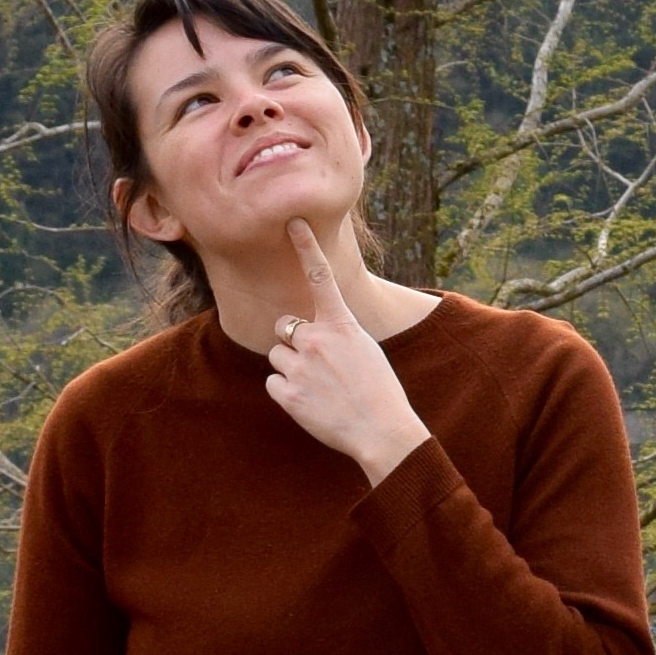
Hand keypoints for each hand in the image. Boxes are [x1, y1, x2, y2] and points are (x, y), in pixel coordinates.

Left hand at [262, 226, 430, 484]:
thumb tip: (308, 334)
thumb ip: (336, 334)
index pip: (321, 277)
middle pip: (284, 326)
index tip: (293, 223)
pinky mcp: (287, 394)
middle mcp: (317, 339)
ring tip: (318, 386)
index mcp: (342, 325)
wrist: (382, 431)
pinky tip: (310, 402)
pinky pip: (272, 382)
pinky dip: (286, 392)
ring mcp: (300, 366)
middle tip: (317, 364)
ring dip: (290, 368)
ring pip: (276, 355)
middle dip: (292, 340)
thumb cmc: (379, 391)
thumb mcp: (366, 350)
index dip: (306, 248)